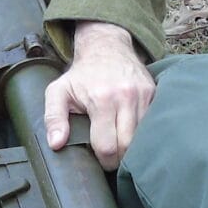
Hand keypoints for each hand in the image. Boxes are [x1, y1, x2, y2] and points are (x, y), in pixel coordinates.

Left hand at [44, 22, 154, 170]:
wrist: (106, 47)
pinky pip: (153, 123)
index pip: (107, 146)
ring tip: (121, 147)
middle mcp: (126, 97)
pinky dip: (144, 133)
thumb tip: (56, 144)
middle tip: (111, 158)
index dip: (103, 160)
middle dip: (119, 158)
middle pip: (128, 145)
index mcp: (102, 99)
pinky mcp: (154, 93)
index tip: (99, 160)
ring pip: (144, 137)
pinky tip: (133, 134)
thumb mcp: (58, 92)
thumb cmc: (81, 74)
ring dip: (133, 147)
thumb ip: (53, 118)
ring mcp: (143, 95)